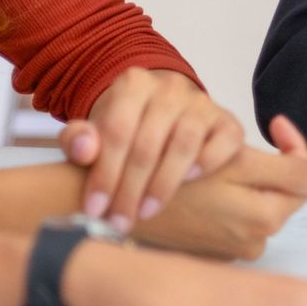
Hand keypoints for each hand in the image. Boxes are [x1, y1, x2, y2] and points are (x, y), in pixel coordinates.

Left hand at [59, 70, 242, 231]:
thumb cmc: (127, 125)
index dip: (105, 174)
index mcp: (133, 84)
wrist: (163, 110)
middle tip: (119, 221)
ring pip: (184, 144)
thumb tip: (82, 149)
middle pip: (148, 143)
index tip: (95, 208)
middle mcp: (170, 88)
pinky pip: (224, 142)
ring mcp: (202, 104)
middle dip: (130, 189)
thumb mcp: (96, 128)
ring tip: (146, 212)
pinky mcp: (227, 121)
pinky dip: (207, 162)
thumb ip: (79, 138)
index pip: (117, 131)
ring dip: (163, 184)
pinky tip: (189, 182)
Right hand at [136, 117, 306, 260]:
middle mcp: (254, 241)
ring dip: (246, 180)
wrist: (116, 211)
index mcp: (264, 219)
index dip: (294, 145)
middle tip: (241, 142)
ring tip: (216, 160)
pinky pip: (233, 216)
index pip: (304, 179)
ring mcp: (232, 248)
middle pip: (280, 192)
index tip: (275, 124)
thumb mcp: (234, 165)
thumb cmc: (173, 182)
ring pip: (256, 202)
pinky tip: (203, 183)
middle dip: (268, 165)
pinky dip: (225, 197)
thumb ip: (289, 172)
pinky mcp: (212, 249)